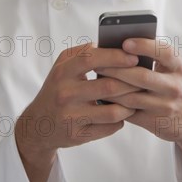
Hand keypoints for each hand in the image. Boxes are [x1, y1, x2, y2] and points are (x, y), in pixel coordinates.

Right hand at [15, 43, 138, 181]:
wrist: (38, 124)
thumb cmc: (57, 88)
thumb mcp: (62, 66)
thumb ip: (83, 52)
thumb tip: (111, 45)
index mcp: (63, 72)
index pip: (92, 58)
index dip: (115, 56)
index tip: (133, 57)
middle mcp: (65, 94)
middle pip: (108, 86)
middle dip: (130, 82)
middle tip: (144, 77)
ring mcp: (71, 117)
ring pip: (112, 111)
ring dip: (130, 104)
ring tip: (137, 96)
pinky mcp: (78, 135)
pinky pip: (109, 128)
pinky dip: (121, 120)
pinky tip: (123, 113)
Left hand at [96, 38, 181, 144]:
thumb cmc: (173, 84)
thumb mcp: (171, 67)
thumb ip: (153, 56)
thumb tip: (120, 45)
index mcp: (177, 66)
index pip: (163, 52)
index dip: (144, 46)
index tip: (124, 42)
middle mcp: (174, 86)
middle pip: (142, 76)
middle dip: (117, 69)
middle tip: (98, 63)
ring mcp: (166, 106)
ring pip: (132, 97)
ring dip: (112, 88)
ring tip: (97, 79)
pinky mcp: (156, 122)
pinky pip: (130, 112)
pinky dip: (115, 104)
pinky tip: (103, 97)